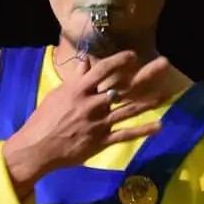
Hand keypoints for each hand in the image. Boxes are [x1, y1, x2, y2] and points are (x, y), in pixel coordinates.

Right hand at [2, 50, 172, 193]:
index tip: (133, 55)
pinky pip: (125, 135)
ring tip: (166, 93)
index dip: (120, 60)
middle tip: (164, 63)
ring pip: (129, 110)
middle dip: (145, 74)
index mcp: (79, 90)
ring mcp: (98, 124)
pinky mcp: (101, 141)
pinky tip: (158, 126)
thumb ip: (75, 80)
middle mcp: (92, 104)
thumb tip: (85, 62)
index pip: (103, 70)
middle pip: (124, 87)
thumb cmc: (43, 120)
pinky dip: (142, 130)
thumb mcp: (58, 95)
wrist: (37, 148)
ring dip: (149, 101)